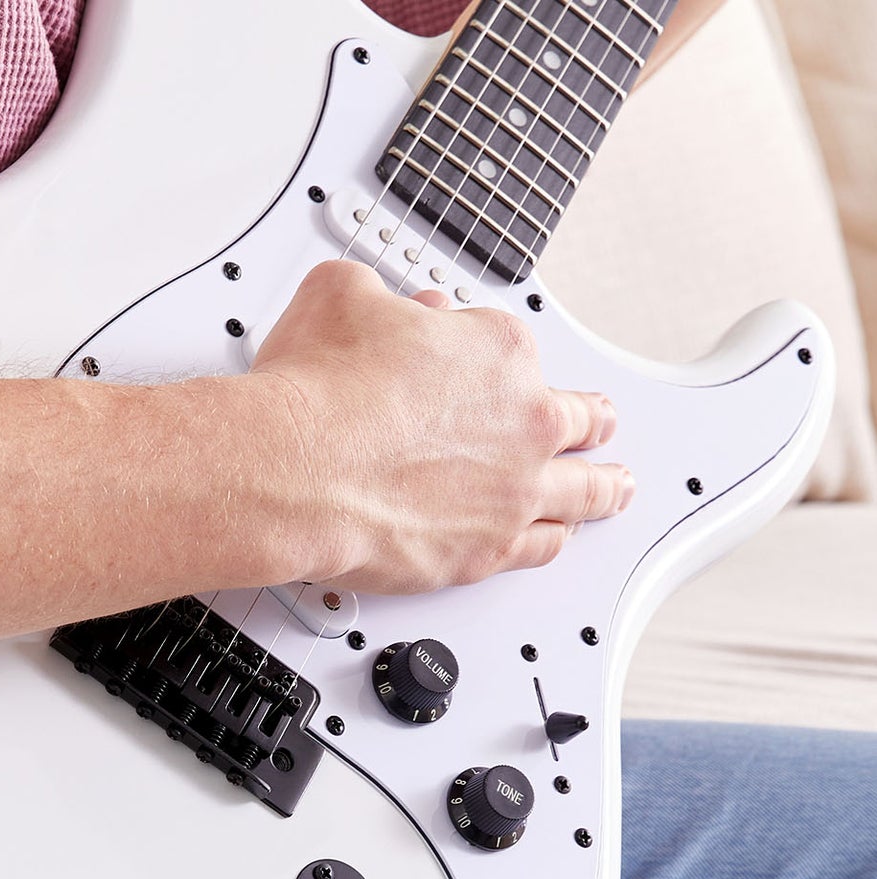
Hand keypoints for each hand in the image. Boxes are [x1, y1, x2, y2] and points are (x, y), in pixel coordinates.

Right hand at [245, 260, 632, 594]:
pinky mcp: (486, 551)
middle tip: (600, 424)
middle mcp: (521, 422)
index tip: (480, 369)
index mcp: (497, 351)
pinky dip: (555, 539)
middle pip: (576, 421)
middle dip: (590, 422)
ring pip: (580, 491)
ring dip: (601, 487)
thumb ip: (374, 296)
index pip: (514, 352)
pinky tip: (560, 539)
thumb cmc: (315, 392)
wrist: (297, 470)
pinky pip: (542, 548)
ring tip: (613, 488)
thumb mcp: (339, 296)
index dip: (494, 362)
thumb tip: (375, 300)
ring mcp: (511, 492)